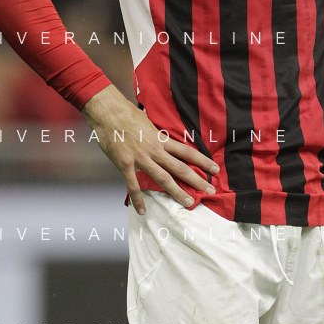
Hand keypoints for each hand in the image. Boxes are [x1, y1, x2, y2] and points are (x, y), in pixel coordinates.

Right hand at [81, 84, 218, 214]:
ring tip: (188, 203)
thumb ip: (157, 134)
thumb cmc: (127, 114)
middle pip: (180, 167)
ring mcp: (140, 158)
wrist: (108, 112)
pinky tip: (143, 211)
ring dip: (177, 192)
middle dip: (197, 180)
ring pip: (163, 179)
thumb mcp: (148, 122)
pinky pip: (133, 186)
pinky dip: (138, 200)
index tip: (215, 169)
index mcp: (161, 139)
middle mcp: (154, 150)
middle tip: (210, 190)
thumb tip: (164, 138)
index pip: (187, 152)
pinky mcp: (125, 165)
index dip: (203, 161)